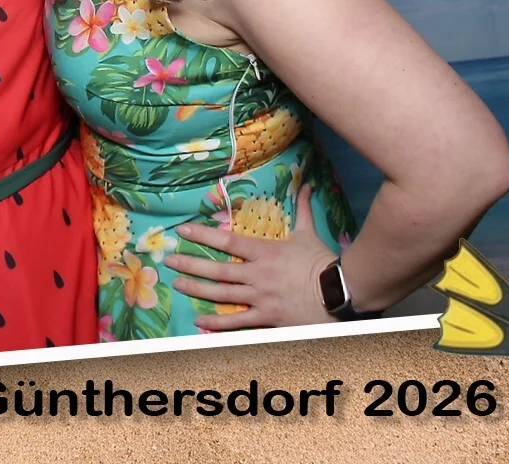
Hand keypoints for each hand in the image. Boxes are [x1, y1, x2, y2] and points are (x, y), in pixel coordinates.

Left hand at [169, 186, 338, 330]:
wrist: (339, 292)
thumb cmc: (321, 262)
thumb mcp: (309, 232)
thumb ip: (302, 209)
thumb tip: (305, 184)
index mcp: (264, 253)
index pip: (227, 241)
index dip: (203, 234)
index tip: (182, 229)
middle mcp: (257, 275)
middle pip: (217, 270)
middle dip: (191, 263)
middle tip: (169, 260)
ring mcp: (260, 298)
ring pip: (222, 295)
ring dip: (197, 290)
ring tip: (177, 284)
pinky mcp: (266, 318)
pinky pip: (238, 322)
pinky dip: (218, 324)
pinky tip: (200, 322)